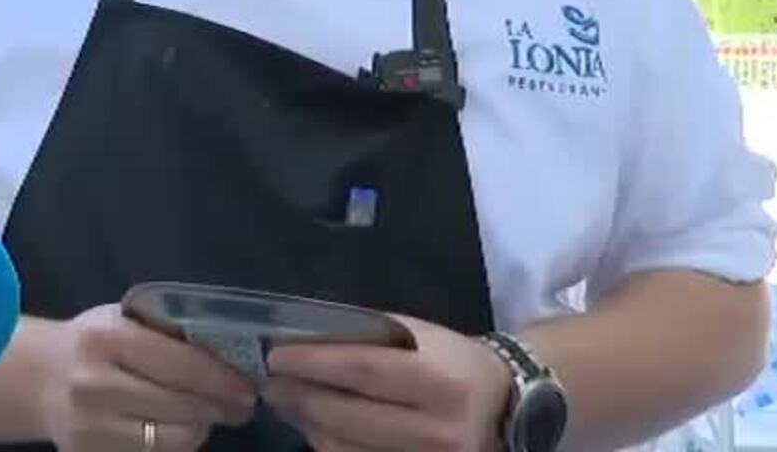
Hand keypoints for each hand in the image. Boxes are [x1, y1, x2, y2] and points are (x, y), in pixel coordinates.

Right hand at [38, 303, 257, 451]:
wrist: (41, 380)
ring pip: (173, 440)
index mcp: (107, 339)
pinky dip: (174, 445)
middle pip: (181, 406)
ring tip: (208, 416)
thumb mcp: (123, 321)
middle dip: (219, 407)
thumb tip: (230, 354)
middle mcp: (95, 385)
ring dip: (200, 428)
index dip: (221, 379)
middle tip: (242, 405)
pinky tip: (178, 429)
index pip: (180, 364)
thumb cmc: (94, 344)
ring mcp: (91, 429)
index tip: (248, 387)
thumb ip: (166, 333)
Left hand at [264, 317, 510, 451]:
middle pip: (347, 417)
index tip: (276, 357)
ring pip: (344, 449)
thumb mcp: (422, 336)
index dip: (314, 364)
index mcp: (441, 382)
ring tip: (288, 402)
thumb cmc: (455, 363)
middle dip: (299, 398)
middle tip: (270, 383)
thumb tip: (304, 340)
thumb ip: (368, 338)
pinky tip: (315, 427)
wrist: (507, 410)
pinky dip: (328, 446)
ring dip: (307, 424)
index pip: (363, 371)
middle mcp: (438, 432)